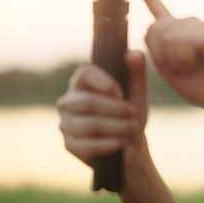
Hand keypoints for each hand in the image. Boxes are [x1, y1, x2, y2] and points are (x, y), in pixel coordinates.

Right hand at [56, 51, 149, 168]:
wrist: (129, 148)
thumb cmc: (131, 115)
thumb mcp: (138, 93)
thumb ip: (137, 72)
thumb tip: (134, 54)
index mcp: (82, 83)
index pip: (85, 73)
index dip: (105, 83)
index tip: (121, 93)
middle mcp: (68, 101)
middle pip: (88, 102)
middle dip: (116, 109)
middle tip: (134, 114)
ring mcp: (66, 123)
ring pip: (89, 124)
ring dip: (117, 127)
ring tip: (132, 128)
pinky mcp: (69, 145)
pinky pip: (88, 145)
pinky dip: (109, 144)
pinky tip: (122, 142)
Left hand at [135, 0, 203, 121]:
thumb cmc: (201, 86)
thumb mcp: (169, 70)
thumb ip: (156, 50)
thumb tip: (150, 27)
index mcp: (177, 32)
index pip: (158, 9)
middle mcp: (189, 24)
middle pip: (154, 29)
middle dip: (160, 55)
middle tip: (179, 67)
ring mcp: (200, 26)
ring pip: (166, 36)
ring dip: (174, 59)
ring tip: (190, 66)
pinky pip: (183, 42)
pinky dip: (184, 58)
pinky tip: (197, 62)